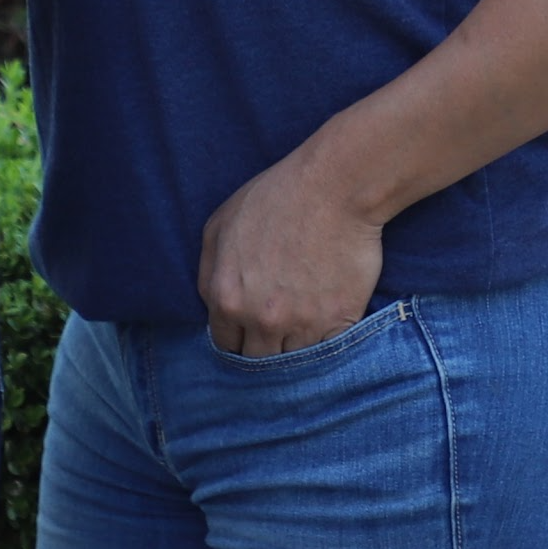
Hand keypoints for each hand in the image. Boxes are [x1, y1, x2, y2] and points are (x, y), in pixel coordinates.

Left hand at [197, 150, 385, 356]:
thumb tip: (212, 305)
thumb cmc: (276, 197)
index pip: (226, 344)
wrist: (334, 187)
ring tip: (302, 324)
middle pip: (258, 360)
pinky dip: (327, 342)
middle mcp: (261, 320)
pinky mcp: (339, 321)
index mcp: (227, 299)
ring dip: (295, 347)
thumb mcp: (219, 224)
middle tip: (276, 329)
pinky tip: (327, 321)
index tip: (249, 330)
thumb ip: (207, 272)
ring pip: (293, 361)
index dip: (238, 337)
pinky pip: (329, 351)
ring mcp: (303, 324)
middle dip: (264, 347)